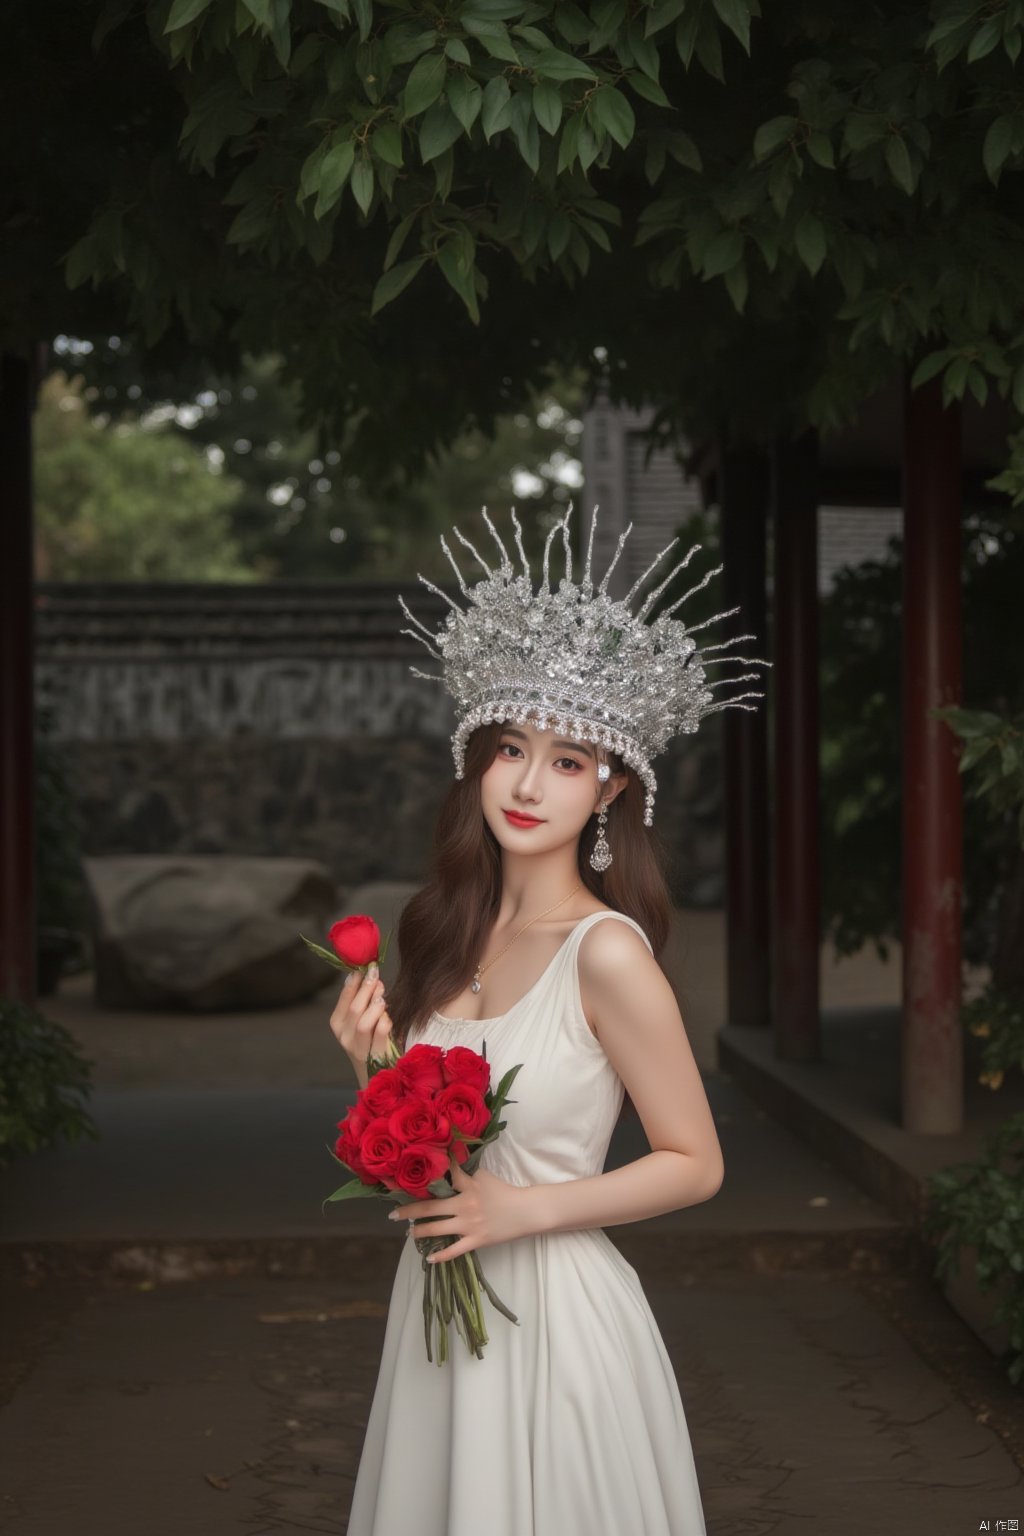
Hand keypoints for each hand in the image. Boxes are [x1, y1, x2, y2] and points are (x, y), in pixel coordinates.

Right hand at [328, 962, 392, 1066]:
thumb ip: (361, 1000)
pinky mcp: (376, 1058)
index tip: (366, 967)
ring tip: (383, 997)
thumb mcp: (361, 1020)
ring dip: (376, 1006)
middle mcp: (344, 1037)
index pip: (344, 998)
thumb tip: (363, 973)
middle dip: (367, 989)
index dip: (355, 981)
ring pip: (364, 1023)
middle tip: (378, 977)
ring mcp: (359, 1050)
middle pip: (355, 1008)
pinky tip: (388, 1017)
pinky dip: (385, 1022)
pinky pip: (380, 1034)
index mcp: (338, 1024)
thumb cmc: (370, 1041)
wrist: (375, 1074)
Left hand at [393, 1159, 535, 1262]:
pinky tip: (429, 1257)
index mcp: (468, 1185)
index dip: (425, 1172)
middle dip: (409, 1211)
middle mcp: (465, 1204)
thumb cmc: (504, 1191)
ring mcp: (469, 1224)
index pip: (445, 1174)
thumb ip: (466, 1172)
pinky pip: (454, 1251)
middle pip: (430, 1207)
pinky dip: (441, 1255)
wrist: (525, 1211)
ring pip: (437, 1229)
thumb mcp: (484, 1176)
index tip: (404, 1175)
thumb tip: (447, 1163)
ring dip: (419, 1231)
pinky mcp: (476, 1240)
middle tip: (392, 1214)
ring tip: (408, 1232)